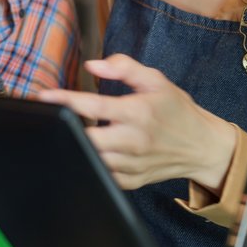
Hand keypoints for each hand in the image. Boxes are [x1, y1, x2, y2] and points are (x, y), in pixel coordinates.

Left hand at [37, 54, 235, 190]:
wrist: (202, 147)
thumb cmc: (176, 110)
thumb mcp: (155, 80)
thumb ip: (124, 67)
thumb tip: (92, 65)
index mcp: (138, 112)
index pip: (94, 106)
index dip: (65, 100)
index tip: (43, 96)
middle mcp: (134, 141)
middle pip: (87, 139)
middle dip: (66, 129)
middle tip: (53, 118)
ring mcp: (132, 164)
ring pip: (91, 160)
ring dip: (75, 146)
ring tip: (66, 133)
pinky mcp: (132, 182)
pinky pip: (101, 175)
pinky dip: (89, 163)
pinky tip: (84, 151)